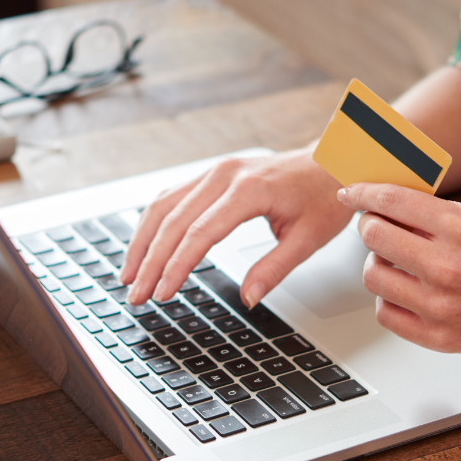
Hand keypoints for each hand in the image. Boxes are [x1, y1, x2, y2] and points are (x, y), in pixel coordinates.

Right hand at [121, 149, 353, 306]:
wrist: (331, 162)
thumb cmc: (323, 197)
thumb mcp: (308, 240)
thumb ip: (274, 269)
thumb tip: (248, 299)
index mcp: (248, 190)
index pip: (200, 233)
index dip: (176, 266)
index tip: (162, 293)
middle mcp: (224, 175)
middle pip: (173, 220)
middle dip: (150, 261)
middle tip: (136, 296)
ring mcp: (215, 171)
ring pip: (164, 206)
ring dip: (143, 242)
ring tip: (129, 276)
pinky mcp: (212, 175)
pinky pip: (173, 197)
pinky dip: (154, 224)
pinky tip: (144, 247)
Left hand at [338, 182, 460, 355]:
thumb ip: (433, 218)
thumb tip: (384, 208)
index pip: (390, 201)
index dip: (363, 193)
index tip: (351, 193)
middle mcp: (448, 265)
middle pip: (373, 236)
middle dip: (371, 226)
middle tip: (379, 228)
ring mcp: (441, 305)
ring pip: (373, 275)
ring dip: (378, 264)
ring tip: (397, 263)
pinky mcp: (439, 337)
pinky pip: (386, 313)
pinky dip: (388, 299)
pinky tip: (405, 291)